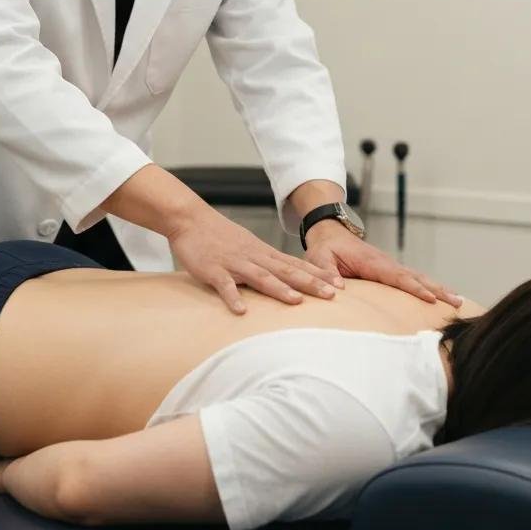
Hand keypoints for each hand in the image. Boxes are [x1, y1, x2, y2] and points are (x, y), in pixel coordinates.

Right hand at [169, 209, 342, 314]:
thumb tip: (285, 278)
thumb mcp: (247, 245)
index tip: (339, 285)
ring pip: (260, 276)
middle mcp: (253, 256)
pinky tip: (242, 310)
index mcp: (262, 252)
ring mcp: (233, 262)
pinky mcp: (213, 269)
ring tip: (297, 301)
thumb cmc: (218, 235)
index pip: (295, 264)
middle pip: (285, 270)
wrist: (190, 218)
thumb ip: (264, 262)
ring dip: (279, 288)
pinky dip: (233, 297)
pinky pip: (224, 285)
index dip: (317, 275)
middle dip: (310, 283)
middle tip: (332, 295)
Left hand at [304, 221, 462, 306]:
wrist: (330, 233)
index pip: (396, 276)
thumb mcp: (319, 259)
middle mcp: (385, 263)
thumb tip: (338, 289)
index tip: (430, 298)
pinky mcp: (390, 271)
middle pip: (415, 277)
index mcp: (371, 261)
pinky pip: (412, 280)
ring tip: (459, 302)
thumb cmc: (325, 247)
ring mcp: (390, 266)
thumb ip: (326, 273)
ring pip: (418, 278)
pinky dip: (429, 288)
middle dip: (437, 289)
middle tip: (458, 302)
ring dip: (438, 289)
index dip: (413, 288)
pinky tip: (441, 299)